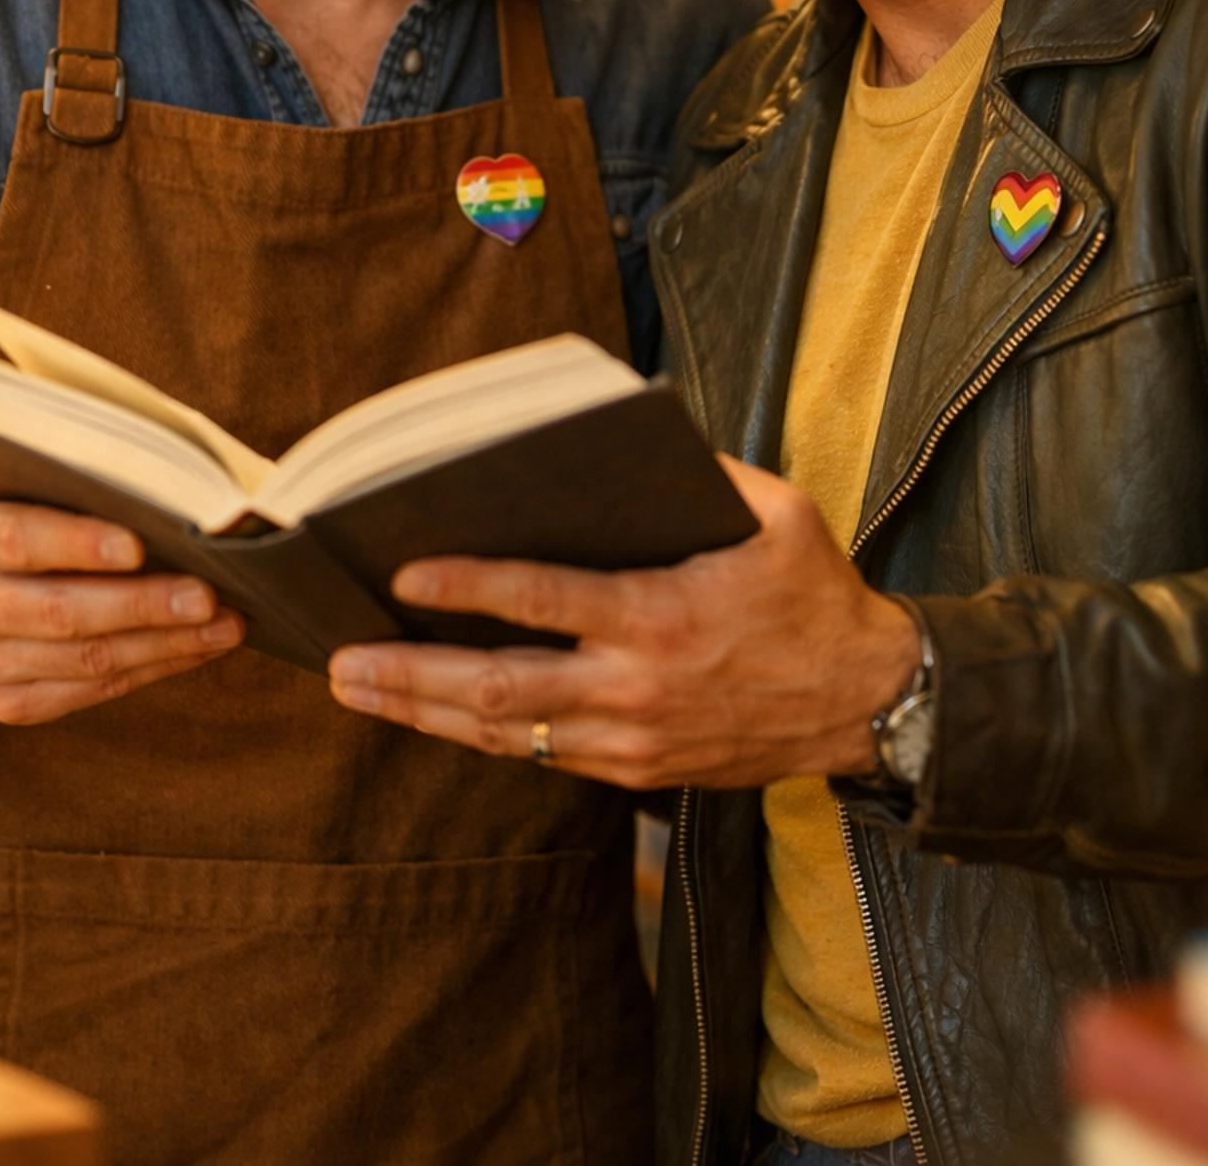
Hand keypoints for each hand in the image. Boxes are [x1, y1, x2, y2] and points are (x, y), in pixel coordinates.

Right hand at [0, 477, 244, 724]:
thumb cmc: (5, 517)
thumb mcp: (12, 485)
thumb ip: (67, 487)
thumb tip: (166, 494)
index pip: (17, 540)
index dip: (77, 544)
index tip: (138, 545)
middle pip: (61, 613)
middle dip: (143, 605)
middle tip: (209, 594)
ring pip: (86, 660)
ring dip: (165, 644)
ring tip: (226, 625)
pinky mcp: (8, 705)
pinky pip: (91, 691)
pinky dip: (152, 668)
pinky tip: (196, 648)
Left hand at [327, 456, 920, 789]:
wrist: (867, 703)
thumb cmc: (816, 594)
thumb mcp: (779, 513)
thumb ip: (703, 473)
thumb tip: (626, 432)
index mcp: (662, 617)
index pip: (543, 602)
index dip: (468, 588)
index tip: (401, 572)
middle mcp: (635, 689)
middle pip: (497, 691)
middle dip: (409, 676)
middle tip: (340, 660)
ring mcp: (631, 742)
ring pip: (505, 735)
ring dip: (424, 712)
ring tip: (357, 686)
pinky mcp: (635, 774)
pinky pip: (538, 755)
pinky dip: (477, 734)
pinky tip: (430, 710)